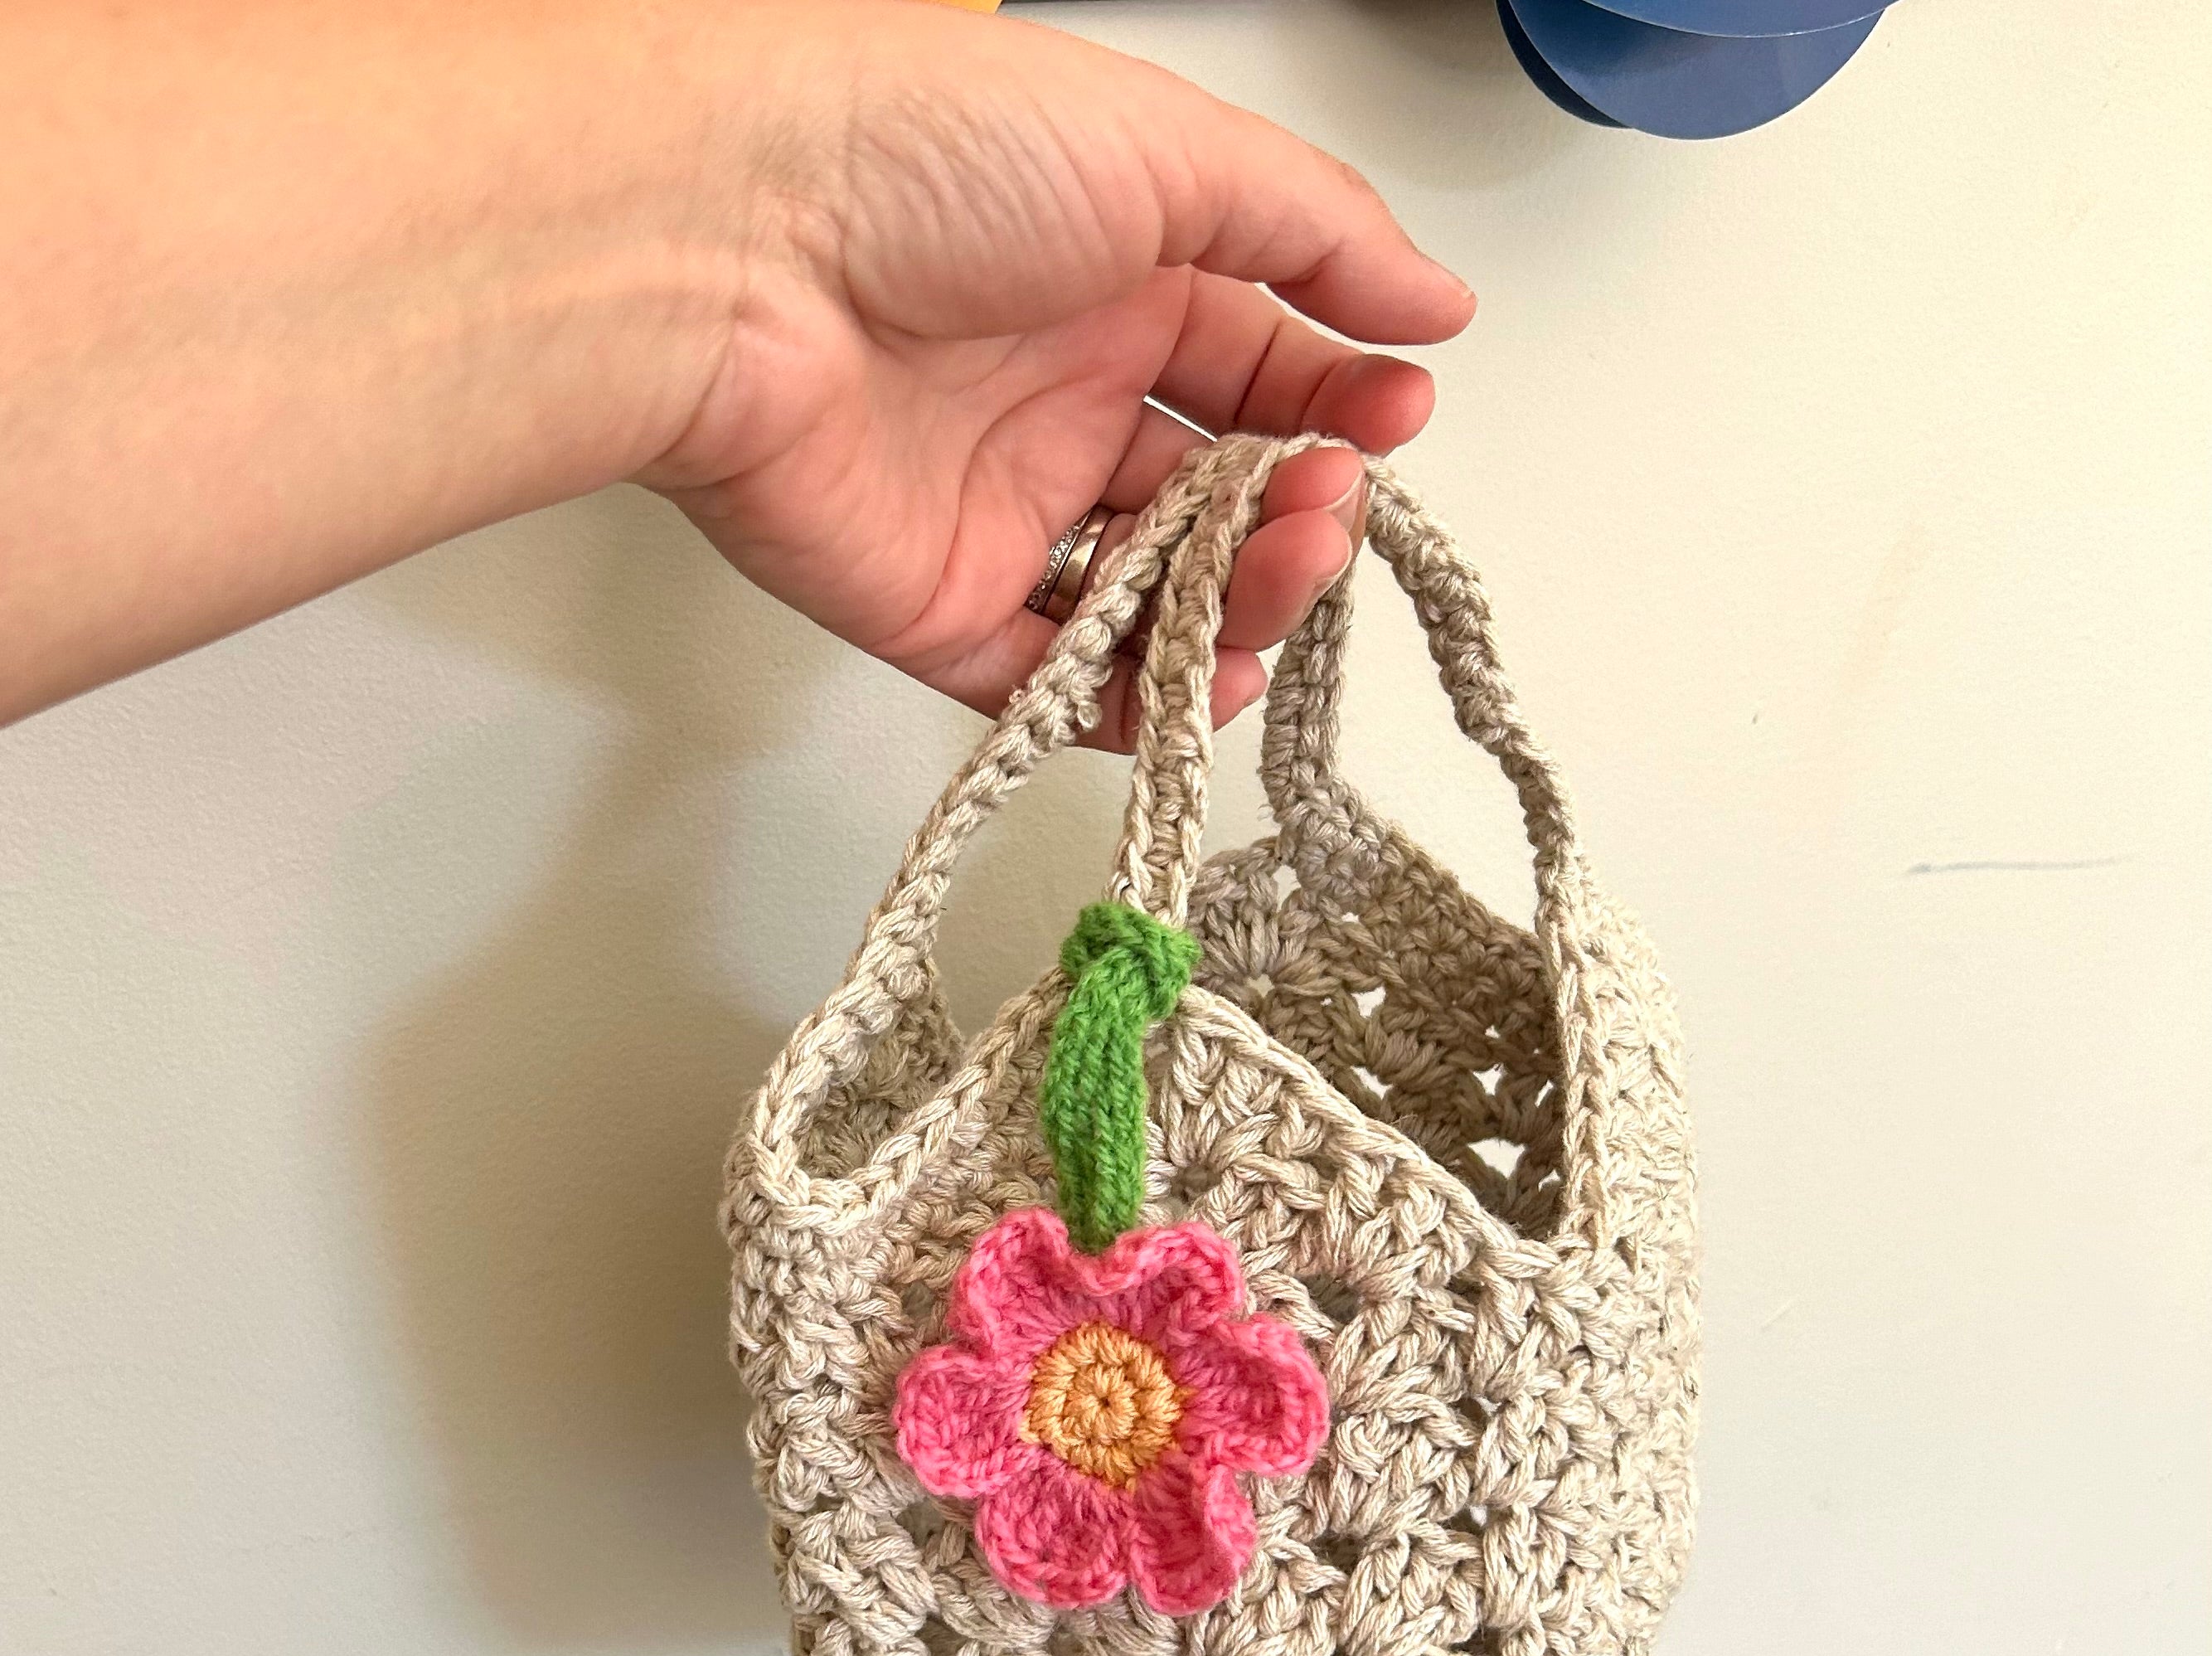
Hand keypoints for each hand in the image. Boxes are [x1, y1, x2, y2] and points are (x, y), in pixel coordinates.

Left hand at [646, 2, 1473, 744]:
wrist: (736, 252)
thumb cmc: (931, 159)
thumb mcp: (1167, 150)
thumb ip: (1315, 226)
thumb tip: (1437, 301)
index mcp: (1117, 278)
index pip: (1262, 363)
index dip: (1340, 402)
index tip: (1396, 419)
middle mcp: (1061, 395)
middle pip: (1220, 492)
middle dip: (1302, 511)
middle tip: (1328, 508)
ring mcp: (1003, 509)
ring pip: (1156, 595)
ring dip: (1244, 604)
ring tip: (1279, 577)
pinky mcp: (939, 611)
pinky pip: (1055, 684)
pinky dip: (1138, 702)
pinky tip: (1209, 678)